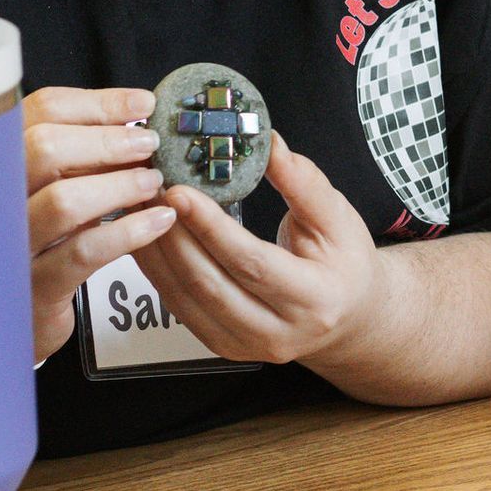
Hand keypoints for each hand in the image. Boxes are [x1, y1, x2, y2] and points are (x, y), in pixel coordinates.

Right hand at [25, 86, 175, 364]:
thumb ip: (83, 152)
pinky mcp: (34, 287)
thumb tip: (137, 114)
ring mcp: (10, 246)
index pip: (39, 113)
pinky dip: (130, 231)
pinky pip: (84, 252)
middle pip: (42, 149)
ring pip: (63, 201)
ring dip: (120, 185)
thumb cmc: (46, 239)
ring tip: (153, 183)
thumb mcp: (57, 186)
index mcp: (0, 164)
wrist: (20, 313)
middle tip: (149, 144)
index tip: (143, 105)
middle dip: (107, 141)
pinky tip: (160, 221)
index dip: (96, 103)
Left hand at [132, 133, 384, 366]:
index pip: (252, 263)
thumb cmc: (345, 261)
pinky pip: (180, 308)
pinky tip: (148, 240)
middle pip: (210, 284)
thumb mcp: (339, 217)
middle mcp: (279, 333)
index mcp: (315, 299)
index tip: (180, 192)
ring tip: (141, 209)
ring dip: (157, 253)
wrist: (349, 314)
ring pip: (186, 299)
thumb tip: (267, 144)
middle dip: (173, 235)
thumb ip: (304, 183)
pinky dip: (159, 273)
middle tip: (150, 191)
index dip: (212, 228)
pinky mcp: (223, 346)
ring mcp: (246, 346)